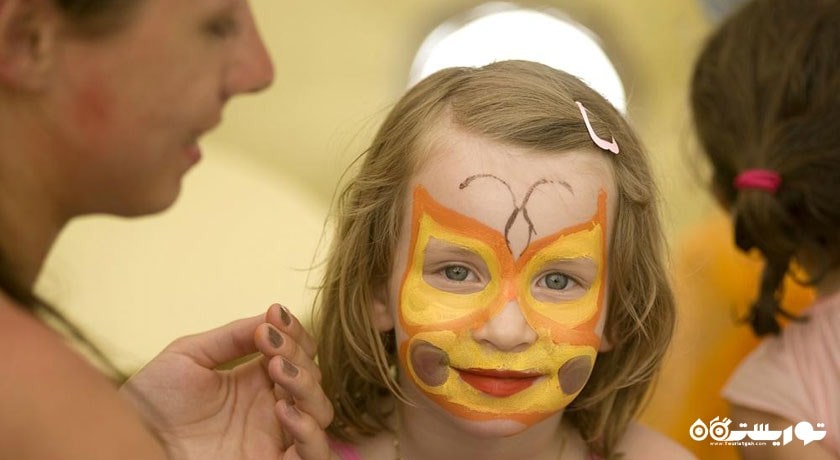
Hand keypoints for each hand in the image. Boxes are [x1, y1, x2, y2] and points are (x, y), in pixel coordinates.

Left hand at [120, 304, 334, 459]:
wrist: (131, 442)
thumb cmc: (150, 403)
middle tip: (269, 342)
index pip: (297, 353)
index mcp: (255, 382)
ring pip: (321, 412)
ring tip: (277, 368)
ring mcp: (274, 440)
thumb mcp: (188, 356)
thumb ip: (232, 336)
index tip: (275, 315)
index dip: (294, 332)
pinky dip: (308, 430)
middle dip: (298, 354)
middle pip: (313, 378)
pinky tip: (282, 408)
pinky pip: (314, 456)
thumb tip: (273, 316)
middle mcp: (270, 410)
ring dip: (307, 385)